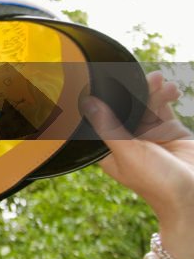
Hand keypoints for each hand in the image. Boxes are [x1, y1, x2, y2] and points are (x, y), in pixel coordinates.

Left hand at [82, 71, 193, 234]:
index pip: (101, 117)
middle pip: (124, 107)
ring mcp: (149, 135)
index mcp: (109, 148)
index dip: (104, 98)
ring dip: (152, 90)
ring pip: (145, 104)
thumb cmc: (158, 182)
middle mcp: (127, 140)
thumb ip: (108, 127)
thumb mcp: (129, 153)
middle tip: (142, 76)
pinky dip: (166, 96)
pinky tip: (171, 89)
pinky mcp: (169, 131)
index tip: (107, 78)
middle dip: (132, 90)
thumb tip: (87, 103)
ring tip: (160, 80)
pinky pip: (164, 108)